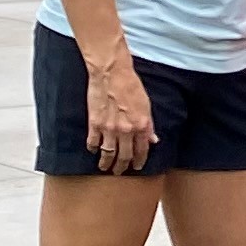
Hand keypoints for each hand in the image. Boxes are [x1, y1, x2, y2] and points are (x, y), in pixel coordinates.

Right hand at [82, 55, 155, 173]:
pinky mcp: (94, 124)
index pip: (141, 151)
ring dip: (106, 163)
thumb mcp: (146, 105)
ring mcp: (109, 129)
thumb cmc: (131, 85)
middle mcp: (126, 130)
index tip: (137, 167)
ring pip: (108, 154)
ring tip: (105, 167)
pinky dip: (93, 148)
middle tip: (119, 171)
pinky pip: (93, 142)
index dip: (139, 161)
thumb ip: (149, 125)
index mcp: (141, 125)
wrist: (112, 73)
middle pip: (124, 156)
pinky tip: (94, 150)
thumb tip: (153, 140)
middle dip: (122, 166)